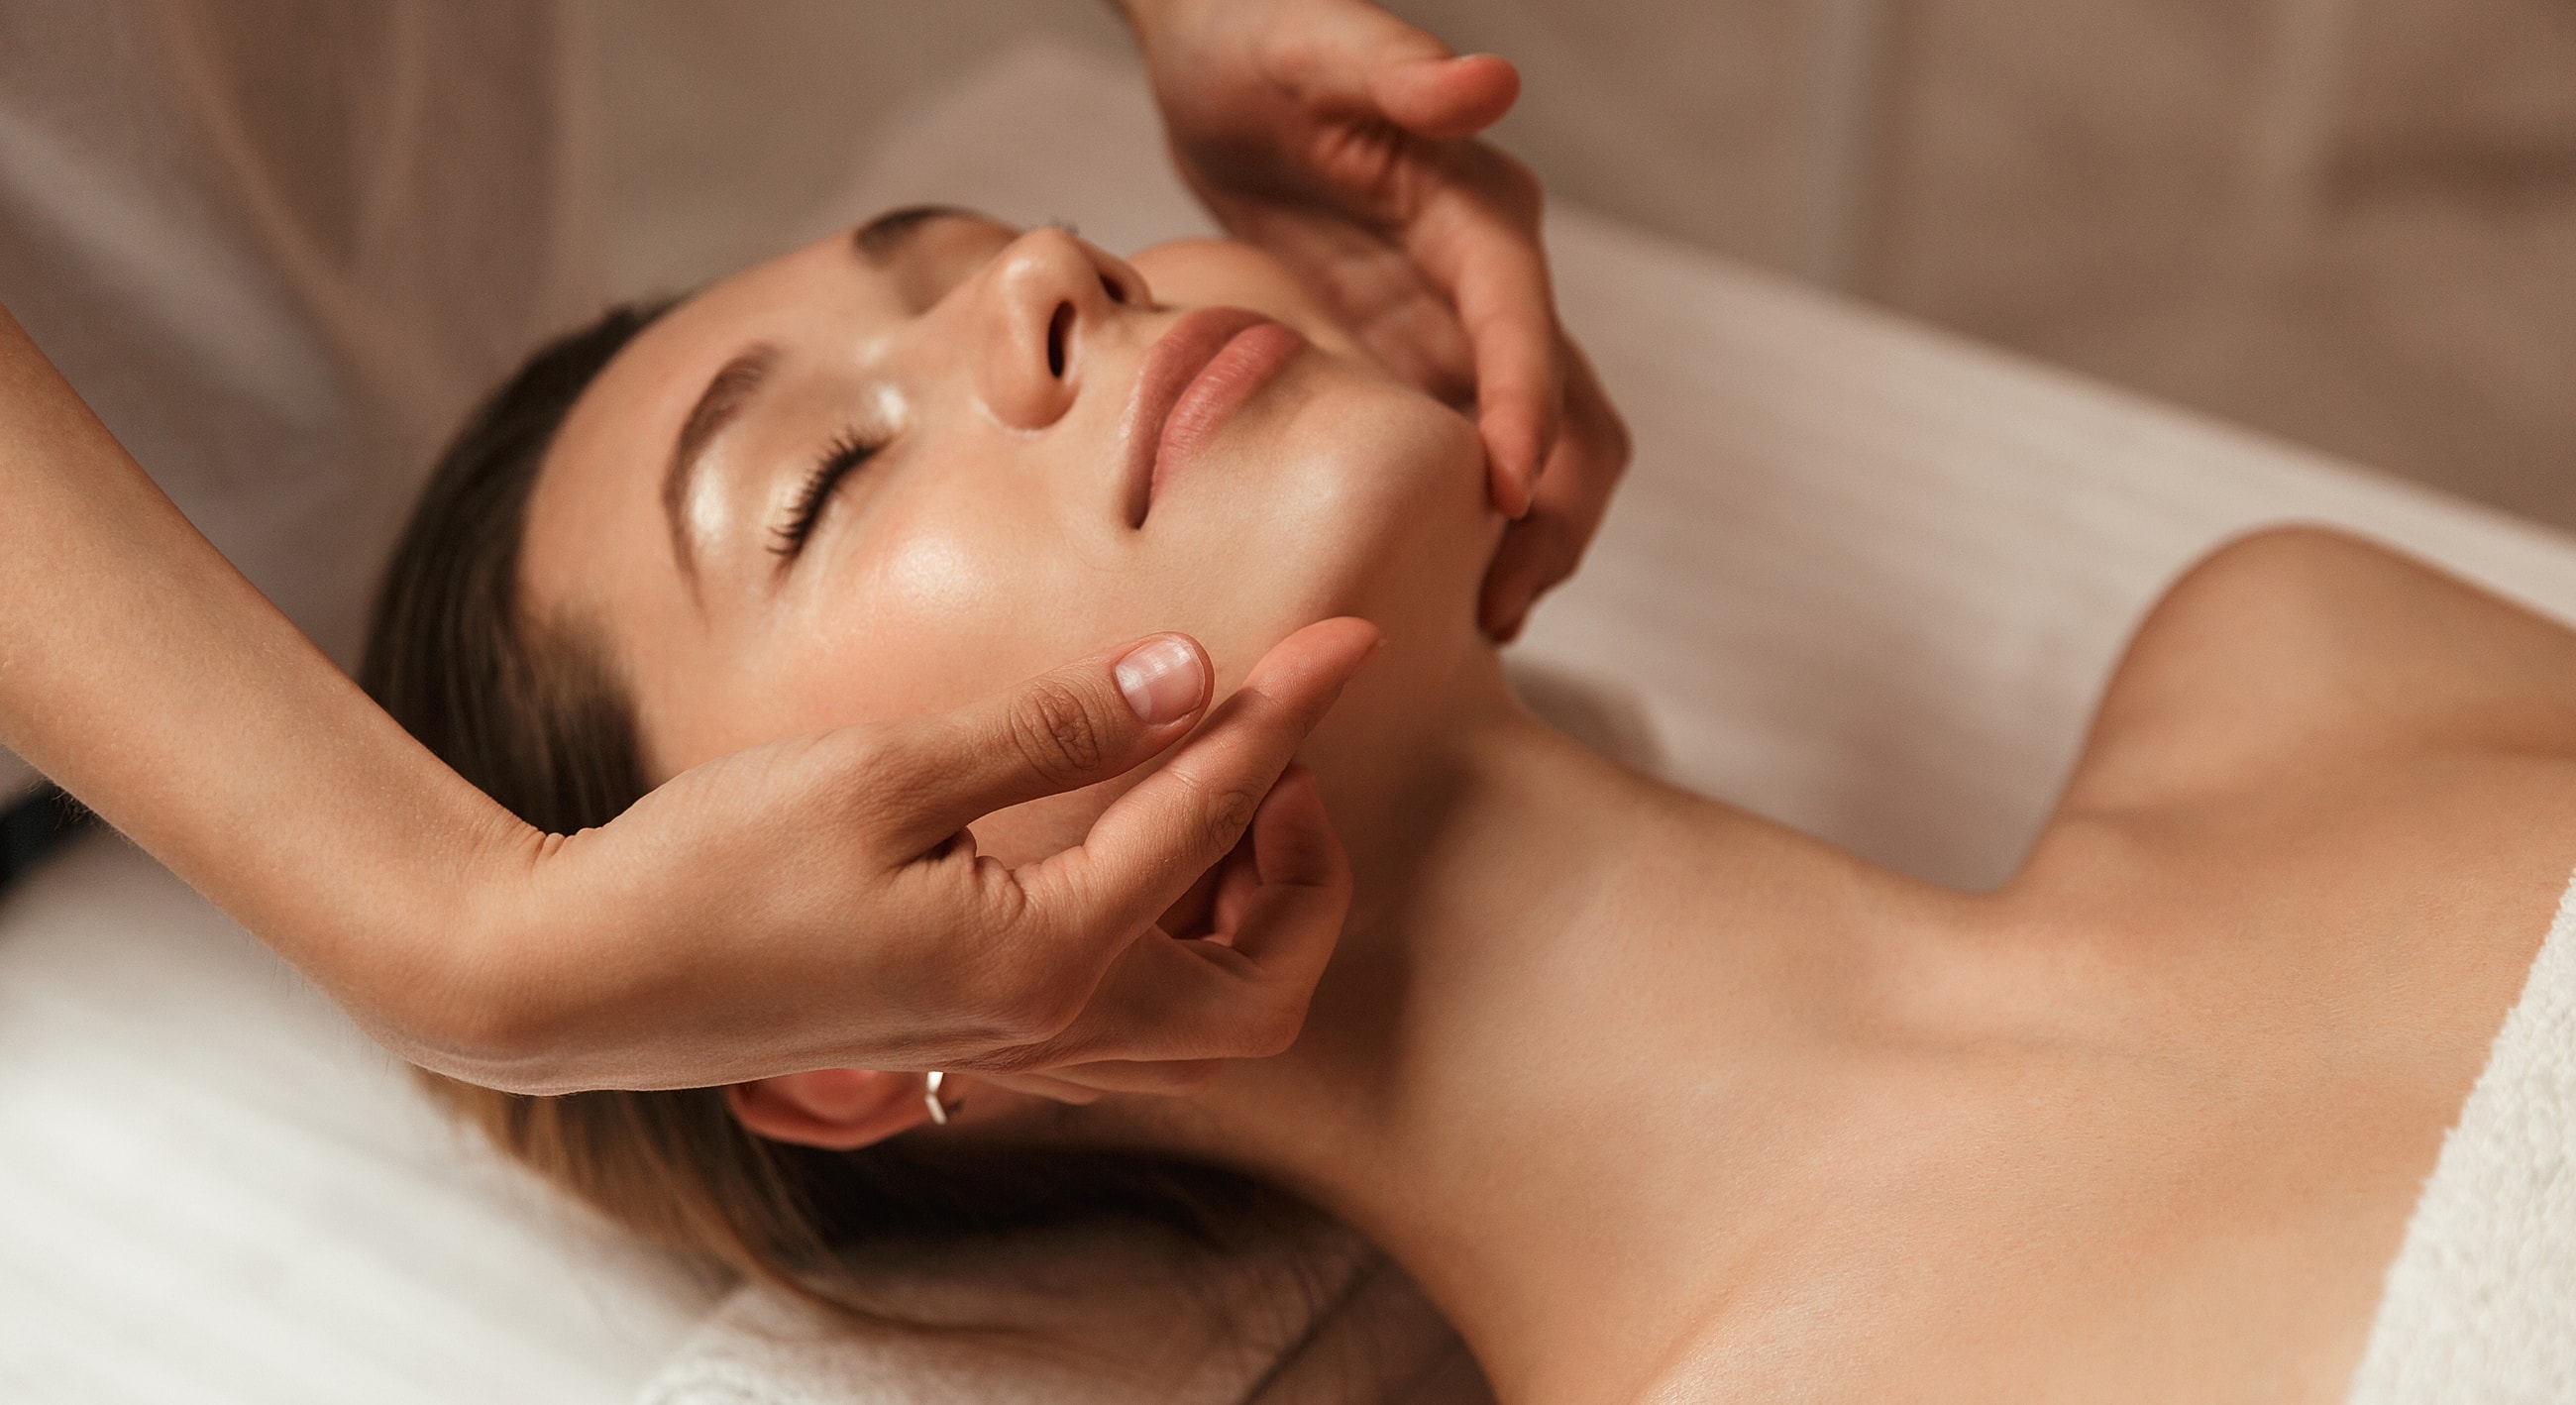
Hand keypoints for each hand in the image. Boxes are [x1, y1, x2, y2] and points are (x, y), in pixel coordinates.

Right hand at [426, 619, 1378, 1094]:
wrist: (573, 981)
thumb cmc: (708, 868)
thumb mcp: (884, 772)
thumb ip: (1053, 727)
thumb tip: (1190, 674)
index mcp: (1044, 956)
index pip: (1212, 816)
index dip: (1287, 711)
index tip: (1350, 637)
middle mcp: (1049, 1027)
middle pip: (1264, 988)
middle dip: (1305, 872)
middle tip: (1267, 751)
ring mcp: (1011, 1050)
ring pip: (1208, 1021)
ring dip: (1247, 913)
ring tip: (1206, 784)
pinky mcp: (972, 1039)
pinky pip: (1133, 1018)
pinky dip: (1175, 939)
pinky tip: (1128, 840)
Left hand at [1123, 0, 1629, 637]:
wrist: (1222, 45)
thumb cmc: (1262, 30)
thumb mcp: (1317, 41)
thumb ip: (1399, 66)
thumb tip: (1494, 83)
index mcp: (1480, 208)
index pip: (1524, 323)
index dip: (1528, 410)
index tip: (1510, 498)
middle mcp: (1490, 275)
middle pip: (1571, 410)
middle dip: (1555, 510)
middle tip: (1500, 605)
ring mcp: (1458, 324)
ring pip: (1539, 450)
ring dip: (1529, 536)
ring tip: (1483, 623)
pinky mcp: (1417, 355)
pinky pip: (1466, 456)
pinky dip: (1472, 526)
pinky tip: (1437, 591)